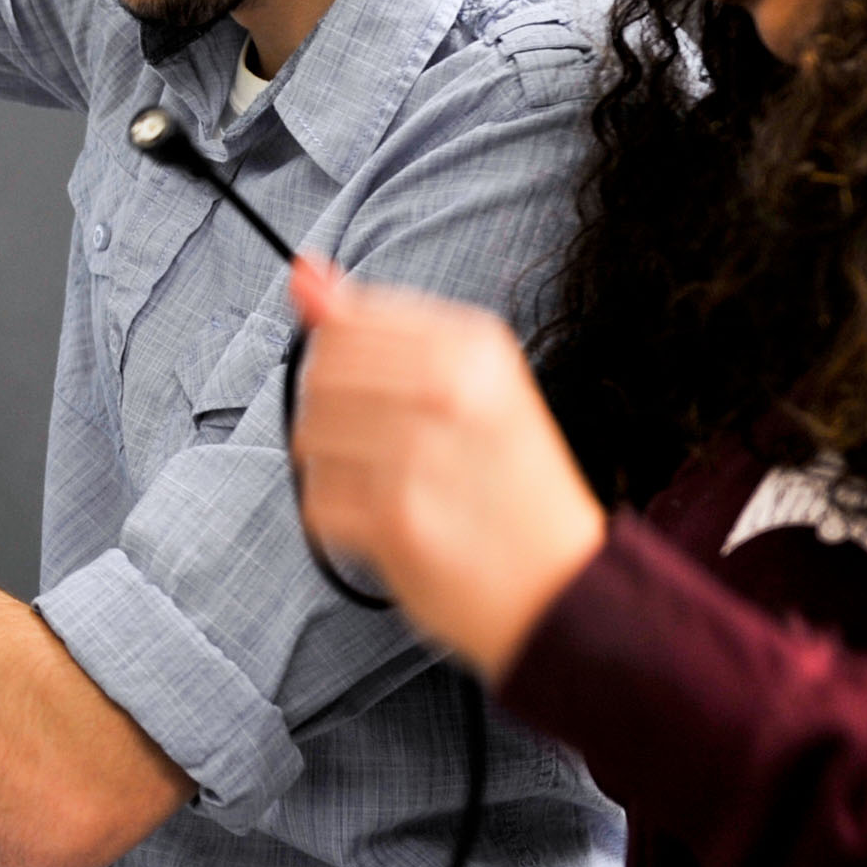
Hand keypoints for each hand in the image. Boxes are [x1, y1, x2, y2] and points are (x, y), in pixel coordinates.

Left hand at [288, 259, 605, 680]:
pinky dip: (342, 520)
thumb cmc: (510, 485)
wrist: (565, 593)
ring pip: (309, 435)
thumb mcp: (467, 379)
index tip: (384, 395)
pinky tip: (390, 524)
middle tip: (392, 448)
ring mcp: (418, 453)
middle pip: (319, 373)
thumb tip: (301, 273)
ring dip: (337, 468)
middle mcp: (446, 387)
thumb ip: (374, 324)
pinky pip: (317, 499)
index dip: (347, 362)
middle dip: (337, 413)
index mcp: (472, 343)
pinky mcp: (394, 517)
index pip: (346, 319)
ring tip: (395, 487)